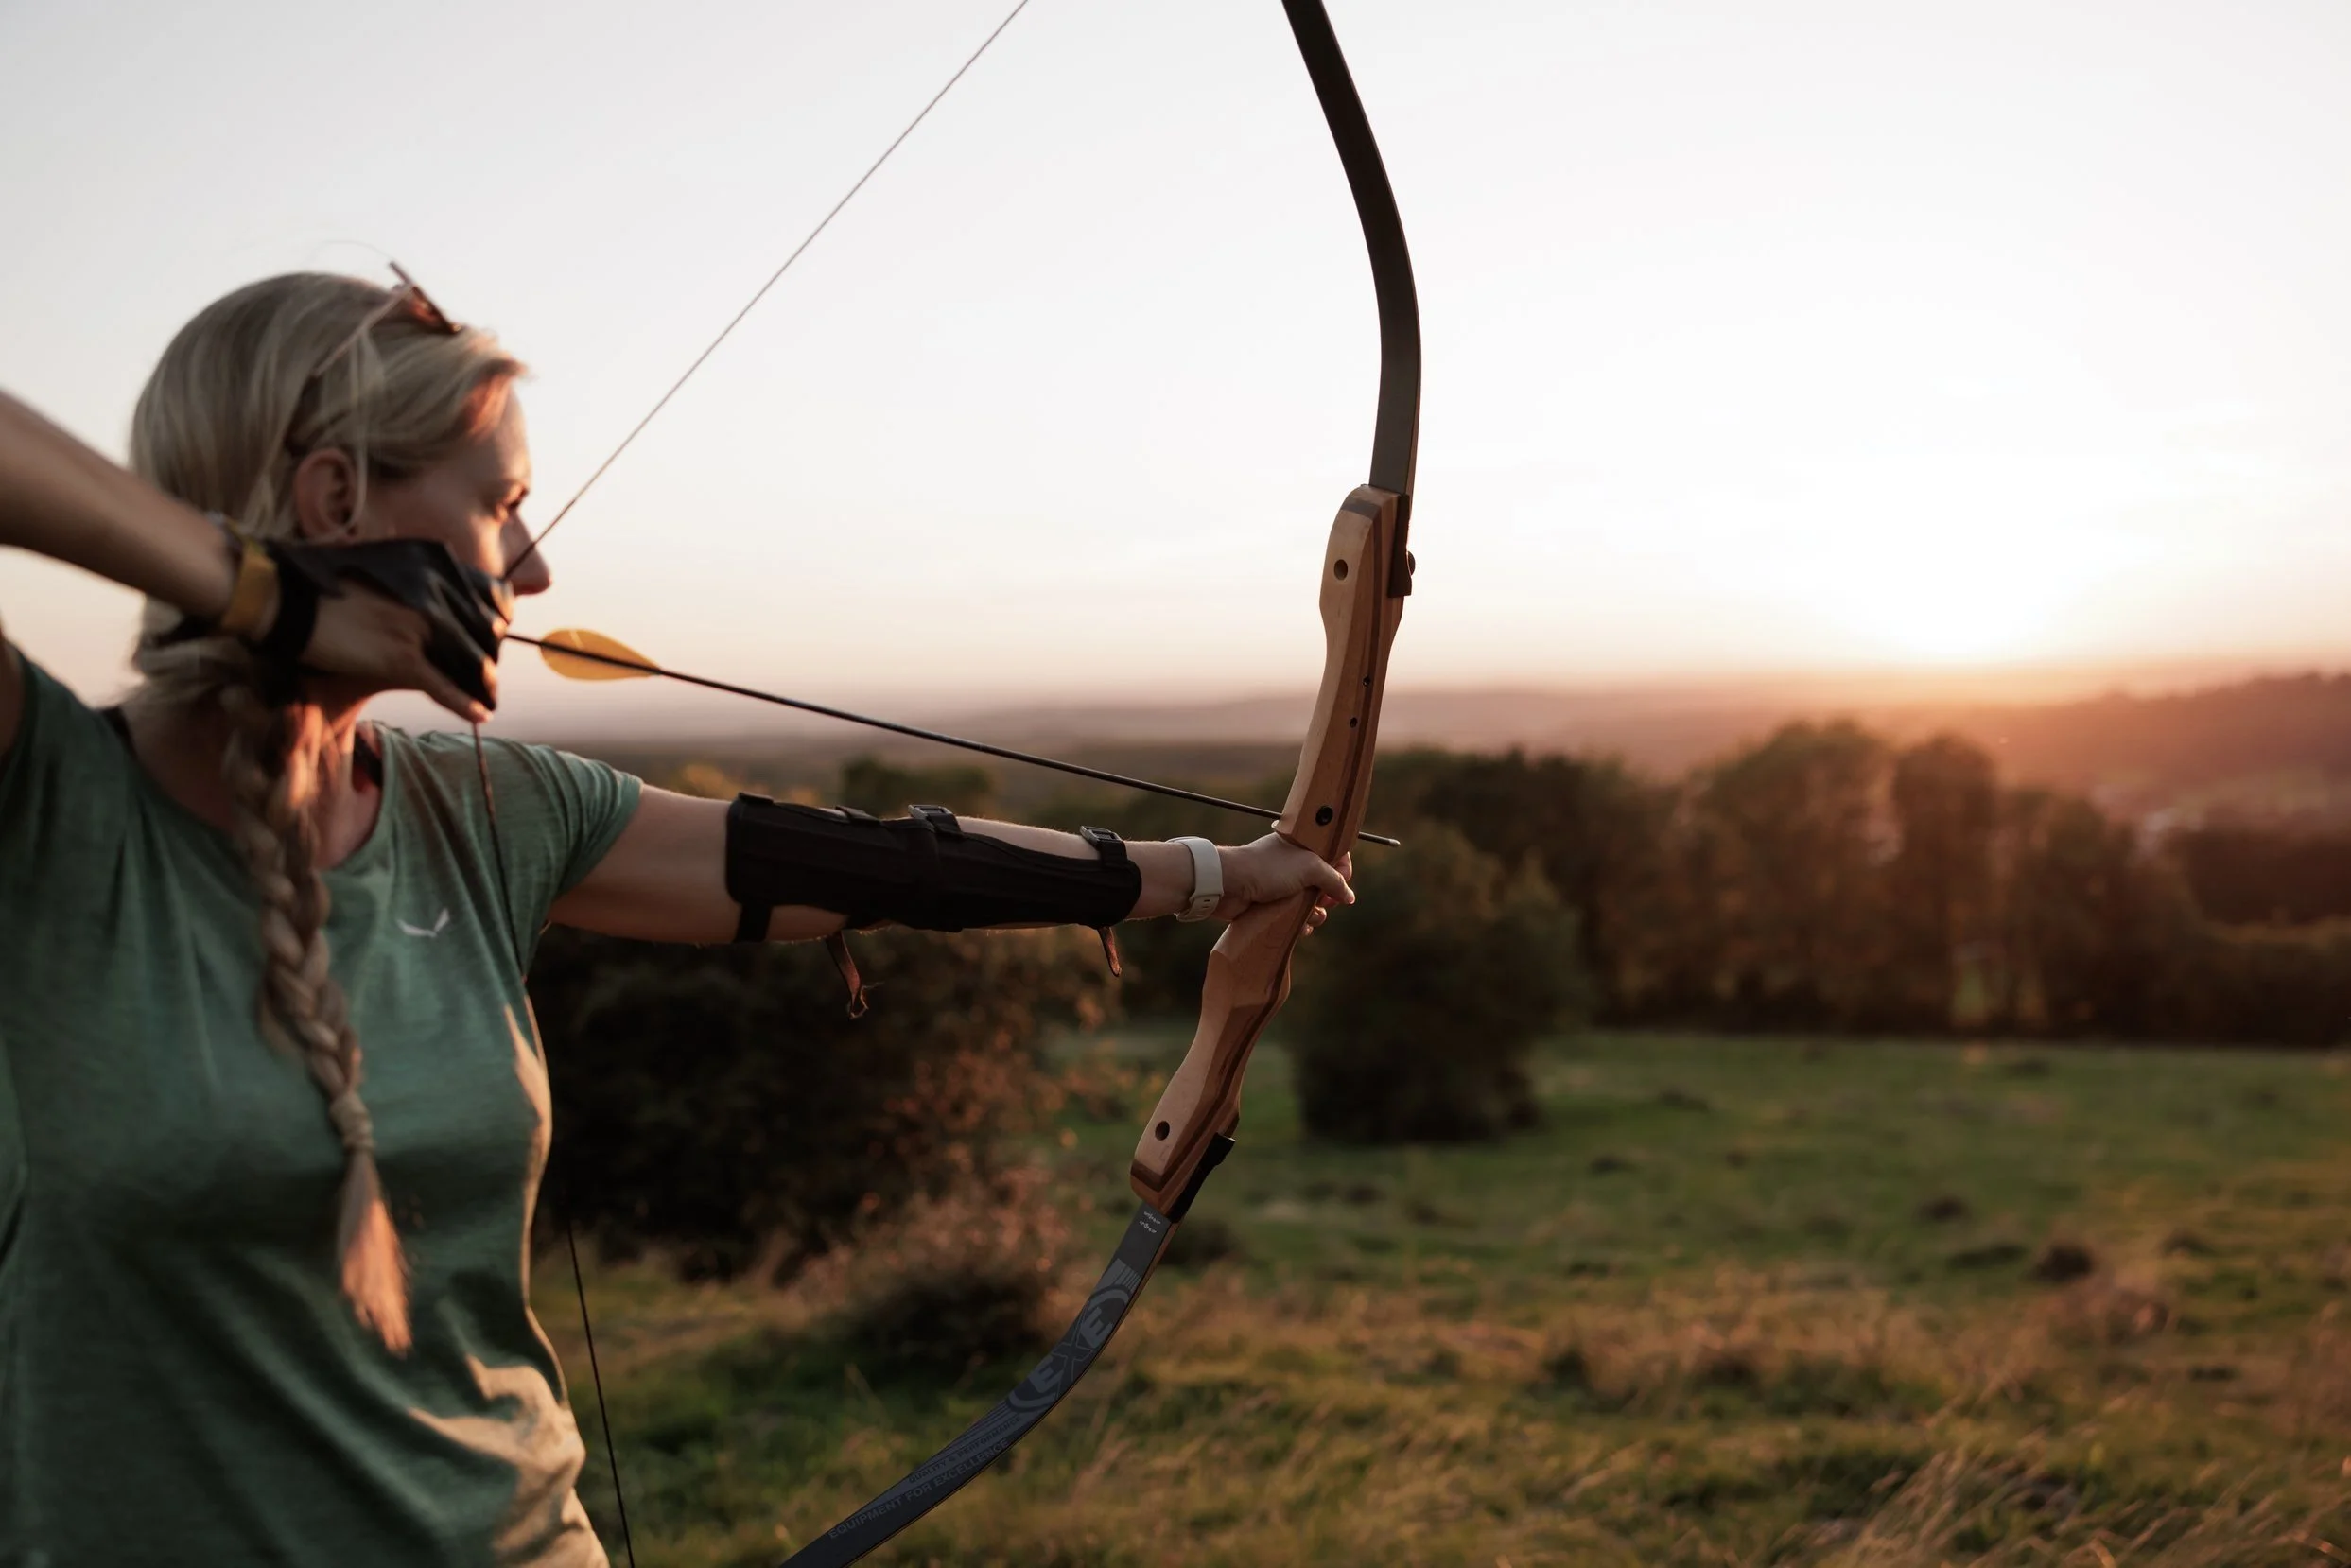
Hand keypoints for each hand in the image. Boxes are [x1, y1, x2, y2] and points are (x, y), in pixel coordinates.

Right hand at [301, 584, 504, 722]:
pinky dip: (465, 704)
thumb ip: (414, 579)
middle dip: (490, 654)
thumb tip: (436, 597)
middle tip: (489, 672)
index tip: (497, 632)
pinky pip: (444, 686)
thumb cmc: (324, 586)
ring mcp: (419, 626)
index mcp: (431, 566)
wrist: (287, 602)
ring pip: (472, 661)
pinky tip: (481, 715)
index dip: (498, 618)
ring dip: (484, 682)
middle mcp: (433, 593)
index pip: (490, 595)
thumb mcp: (381, 566)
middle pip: (485, 631)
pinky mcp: (401, 657)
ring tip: (489, 696)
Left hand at [1214, 835, 1353, 930]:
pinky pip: (1294, 916)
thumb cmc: (1268, 868)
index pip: (1332, 853)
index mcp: (1303, 846)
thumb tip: (1349, 896)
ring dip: (1316, 913)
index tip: (1344, 880)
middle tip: (1325, 902)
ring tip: (1311, 917)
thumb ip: (1334, 880)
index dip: (1342, 867)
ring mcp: (1282, 885)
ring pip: (1310, 903)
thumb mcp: (1308, 868)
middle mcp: (1294, 864)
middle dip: (1329, 896)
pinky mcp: (1271, 904)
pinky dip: (1300, 923)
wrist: (1228, 884)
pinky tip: (1301, 929)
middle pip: (1324, 882)